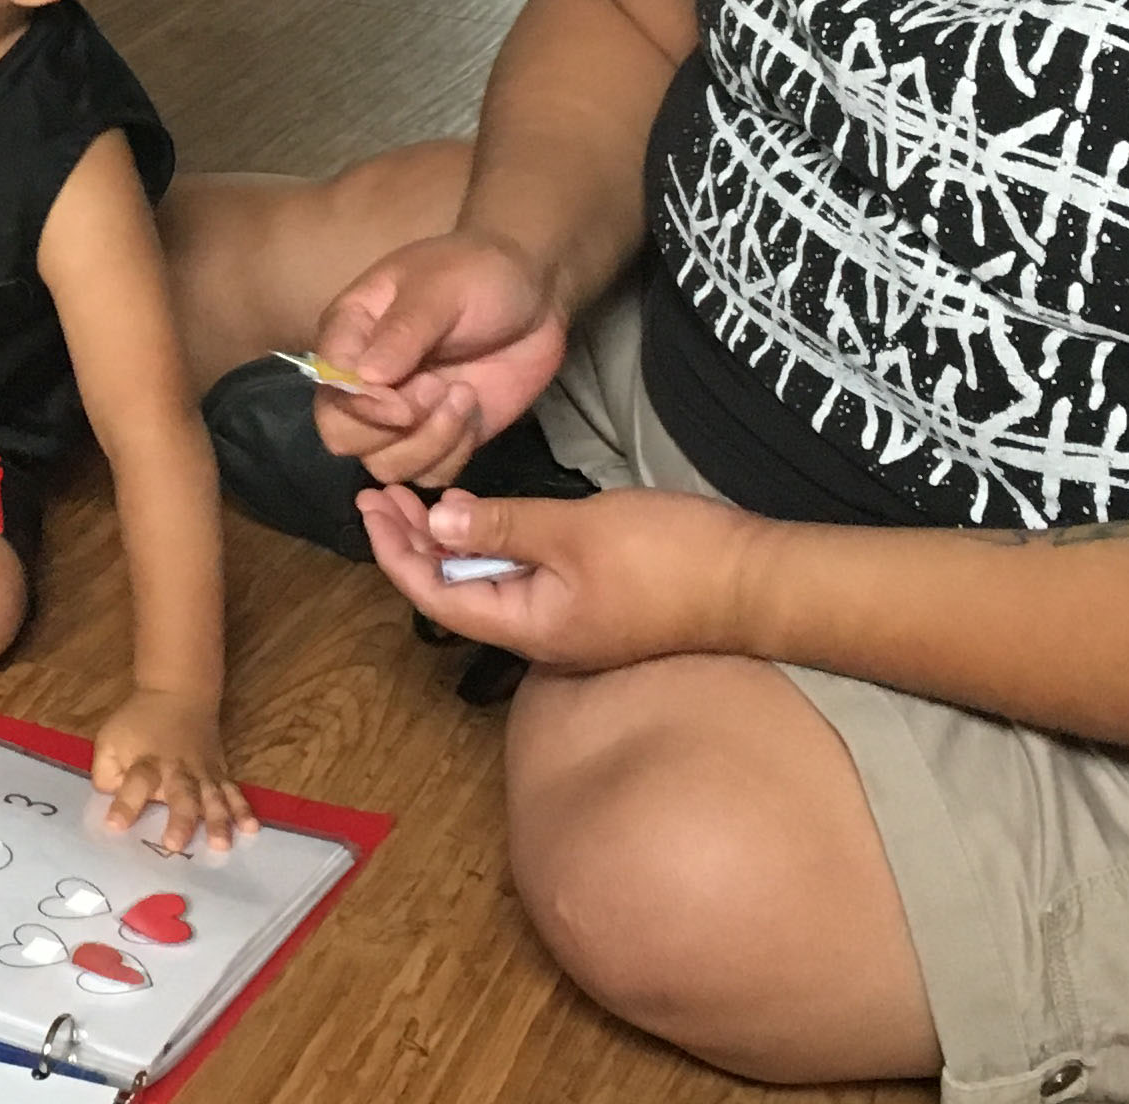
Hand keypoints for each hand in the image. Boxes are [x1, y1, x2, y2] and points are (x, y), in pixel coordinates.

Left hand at [88, 688, 256, 858]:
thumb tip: (109, 802)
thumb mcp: (109, 740)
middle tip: (174, 845)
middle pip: (180, 794)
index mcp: (146, 762)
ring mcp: (203, 772)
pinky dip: (243, 809)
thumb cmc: (139, 723)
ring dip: (217, 821)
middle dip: (179, 820)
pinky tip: (251, 827)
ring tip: (220, 845)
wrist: (178, 694)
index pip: (136, 783)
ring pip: (212, 798)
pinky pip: (233, 792)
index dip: (125, 804)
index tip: (115, 827)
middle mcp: (177, 770)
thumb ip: (105, 773)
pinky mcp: (220, 773)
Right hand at [305, 229, 569, 487]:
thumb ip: (403, 332)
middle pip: (342, 437)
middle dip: (394, 429)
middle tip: (439, 390)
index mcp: (350, 334)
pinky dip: (453, 455)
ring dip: (428, 443)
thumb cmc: (478, 273)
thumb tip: (367, 379)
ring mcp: (401, 415)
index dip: (363, 406)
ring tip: (464, 396)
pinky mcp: (440, 436)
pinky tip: (474, 414)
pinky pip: (430, 474)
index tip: (407, 401)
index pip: (329, 389)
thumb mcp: (439, 290)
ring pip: (385, 465)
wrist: (534, 290)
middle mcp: (365, 381)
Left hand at [358, 483, 771, 674]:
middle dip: (415, 543)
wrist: (757, 580)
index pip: (435, 595)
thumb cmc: (669, 557)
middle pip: (455, 593)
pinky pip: (525, 577)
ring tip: (422, 498)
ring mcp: (570, 621)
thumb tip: (435, 522)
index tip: (370, 505)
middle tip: (384, 494)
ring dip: (452, 542)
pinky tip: (486, 515)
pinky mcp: (595, 603)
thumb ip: (503, 526)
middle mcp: (541, 634)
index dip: (396, 552)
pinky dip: (494, 544)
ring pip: (490, 583)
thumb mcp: (575, 531)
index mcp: (529, 626)